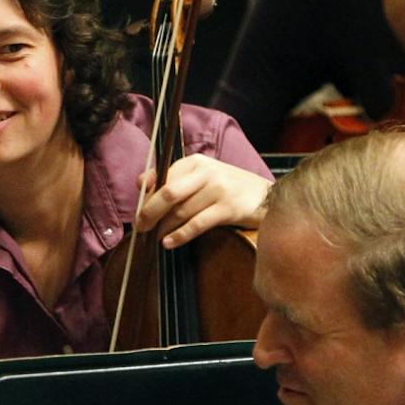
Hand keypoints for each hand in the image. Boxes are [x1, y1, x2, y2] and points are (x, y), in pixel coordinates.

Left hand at [135, 156, 270, 248]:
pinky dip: (179, 236)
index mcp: (196, 162)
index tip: (138, 212)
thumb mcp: (202, 177)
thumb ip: (174, 179)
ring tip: (156, 237)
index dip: (147, 197)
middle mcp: (207, 172)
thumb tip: (140, 184)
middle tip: (141, 227)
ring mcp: (218, 190)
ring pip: (181, 212)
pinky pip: (196, 224)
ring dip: (164, 228)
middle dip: (149, 213)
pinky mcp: (228, 209)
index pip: (163, 178)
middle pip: (168, 193)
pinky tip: (169, 243)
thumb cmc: (229, 189)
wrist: (266, 196)